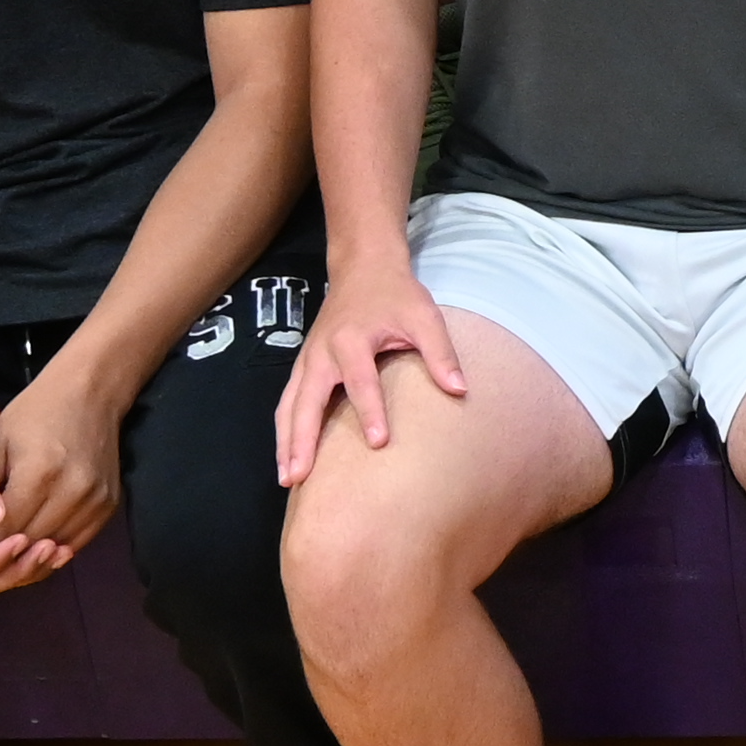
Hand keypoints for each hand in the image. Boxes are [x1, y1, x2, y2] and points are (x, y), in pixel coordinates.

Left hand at [0, 357, 131, 557]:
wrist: (90, 394)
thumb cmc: (35, 414)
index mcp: (40, 472)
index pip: (3, 528)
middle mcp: (73, 490)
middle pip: (29, 540)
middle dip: (6, 540)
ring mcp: (96, 499)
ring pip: (54, 545)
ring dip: (32, 544)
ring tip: (17, 526)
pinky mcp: (110, 505)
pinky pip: (78, 540)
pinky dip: (56, 540)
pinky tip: (42, 526)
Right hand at [277, 259, 461, 484]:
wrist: (364, 267)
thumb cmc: (397, 294)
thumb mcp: (425, 316)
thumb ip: (441, 353)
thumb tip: (460, 390)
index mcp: (352, 339)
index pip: (360, 381)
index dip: (370, 411)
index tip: (378, 442)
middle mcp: (322, 352)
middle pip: (306, 401)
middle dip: (302, 440)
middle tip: (301, 476)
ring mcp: (308, 360)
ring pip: (288, 406)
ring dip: (285, 442)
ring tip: (288, 478)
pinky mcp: (304, 365)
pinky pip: (287, 401)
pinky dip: (284, 429)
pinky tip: (288, 457)